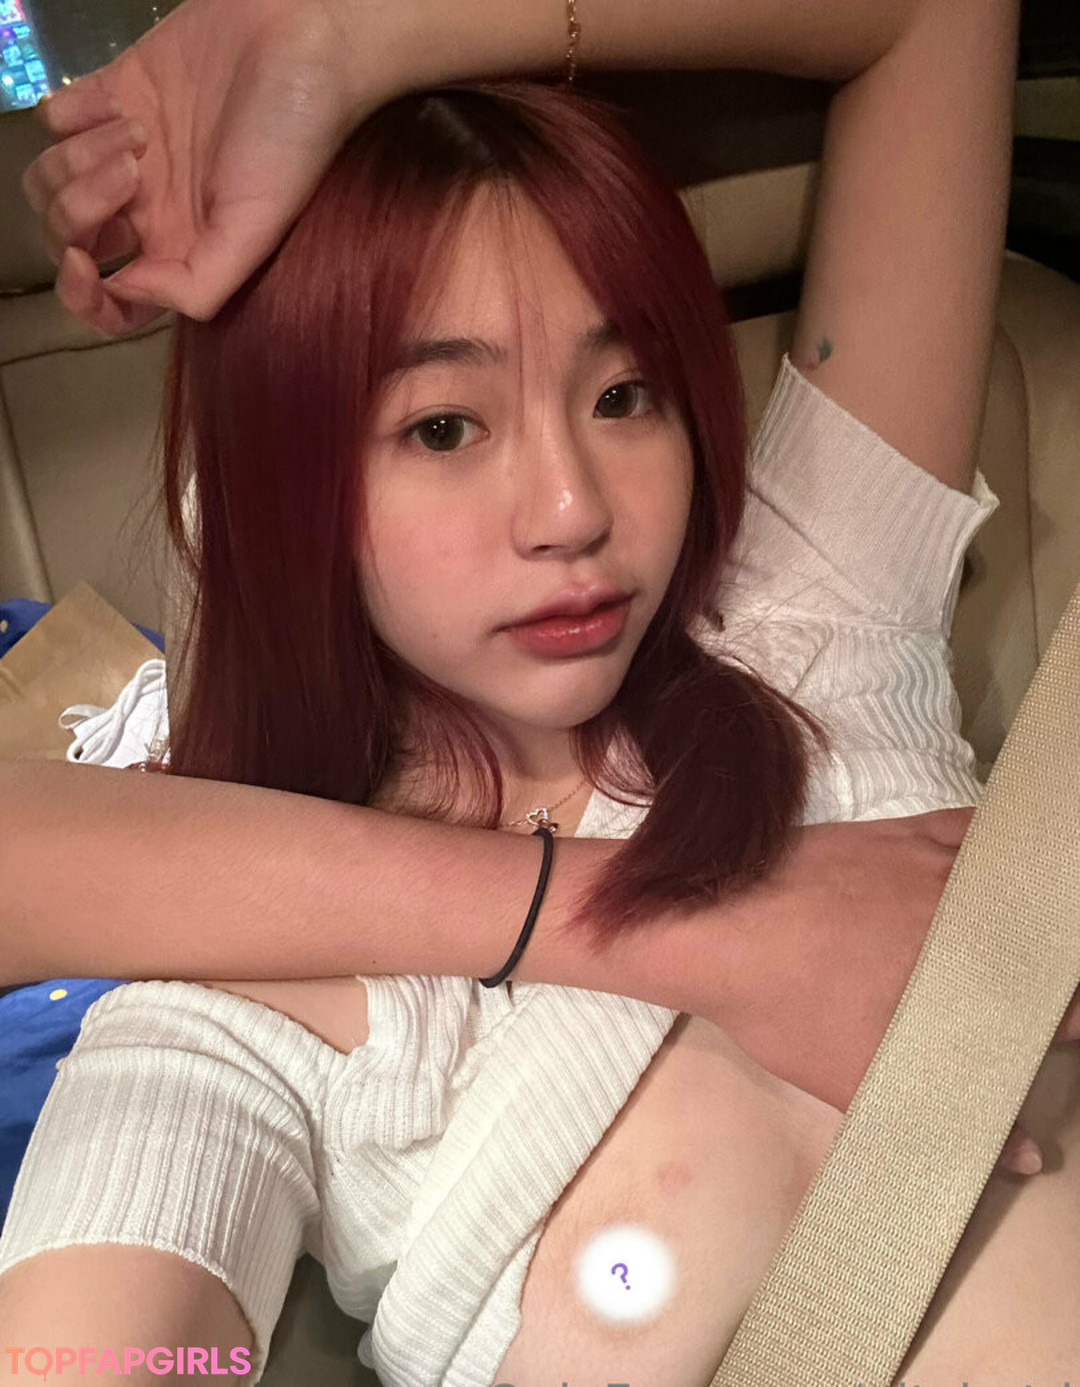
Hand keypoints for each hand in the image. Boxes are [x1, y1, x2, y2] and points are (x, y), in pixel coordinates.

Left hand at [21, 0, 400, 336]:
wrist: (300, 39)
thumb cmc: (291, 141)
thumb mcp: (257, 230)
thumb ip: (199, 283)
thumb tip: (129, 289)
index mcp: (180, 250)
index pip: (111, 302)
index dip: (83, 296)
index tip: (87, 263)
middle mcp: (148, 210)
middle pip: (69, 238)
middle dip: (79, 211)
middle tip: (133, 172)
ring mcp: (126, 152)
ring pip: (52, 180)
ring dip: (78, 159)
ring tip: (137, 133)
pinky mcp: (114, 93)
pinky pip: (55, 118)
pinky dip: (72, 116)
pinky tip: (118, 105)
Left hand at [698, 808, 1051, 1178]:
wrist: (710, 917)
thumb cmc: (780, 1004)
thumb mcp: (857, 1077)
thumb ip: (942, 1112)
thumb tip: (1024, 1156)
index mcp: (959, 969)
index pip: (1049, 998)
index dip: (1065, 1020)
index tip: (1063, 1032)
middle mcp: (961, 908)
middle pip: (1041, 935)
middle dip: (1054, 971)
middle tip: (1047, 997)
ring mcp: (931, 860)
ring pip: (1016, 878)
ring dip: (1037, 908)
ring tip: (1038, 935)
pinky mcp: (899, 830)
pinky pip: (973, 828)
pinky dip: (999, 842)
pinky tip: (1003, 857)